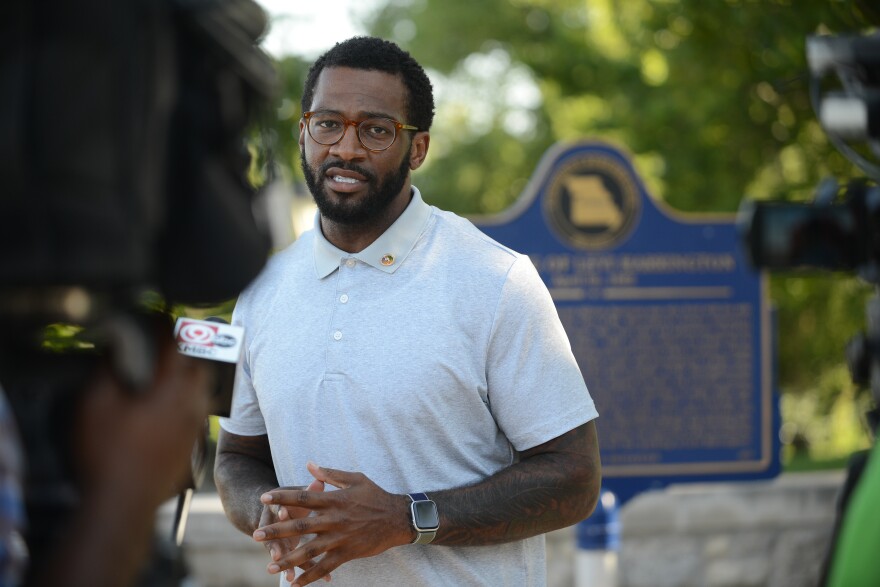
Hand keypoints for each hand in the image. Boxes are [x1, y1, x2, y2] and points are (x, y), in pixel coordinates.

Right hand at [74, 331, 210, 506]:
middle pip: (199, 362)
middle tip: (170, 338)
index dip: (164, 324)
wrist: (122, 502)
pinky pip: (199, 408)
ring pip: (203, 386)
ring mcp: (195, 424)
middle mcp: (190, 402)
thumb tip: (118, 343)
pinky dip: (190, 395)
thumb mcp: (96, 403)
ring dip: (192, 371)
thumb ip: (109, 367)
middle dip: (187, 346)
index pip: (174, 343)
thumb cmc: (108, 454)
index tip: (156, 316)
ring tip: (175, 365)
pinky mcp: (193, 442)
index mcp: (170, 387)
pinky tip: (175, 399)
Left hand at [253, 462, 412, 586]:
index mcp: (334, 500)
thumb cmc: (375, 495)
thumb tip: (309, 465)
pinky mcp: (347, 553)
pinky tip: (295, 584)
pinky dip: (310, 577)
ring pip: (309, 551)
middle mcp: (334, 520)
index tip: (264, 498)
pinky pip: (325, 567)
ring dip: (288, 560)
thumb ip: (330, 474)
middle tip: (255, 536)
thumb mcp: (355, 478)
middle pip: (300, 527)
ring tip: (270, 566)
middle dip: (276, 532)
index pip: (303, 498)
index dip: (283, 498)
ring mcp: (340, 538)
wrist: (397, 518)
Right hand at [259, 479, 329, 583]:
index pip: (279, 508)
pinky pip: (293, 562)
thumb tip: (320, 480)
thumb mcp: (297, 493)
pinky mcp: (284, 551)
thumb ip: (309, 491)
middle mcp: (274, 525)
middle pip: (275, 535)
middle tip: (276, 553)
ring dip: (285, 564)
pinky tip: (301, 582)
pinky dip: (299, 570)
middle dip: (275, 545)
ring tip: (289, 576)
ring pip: (281, 552)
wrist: (271, 510)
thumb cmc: (292, 499)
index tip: (284, 514)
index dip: (281, 510)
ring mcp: (277, 540)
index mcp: (278, 507)